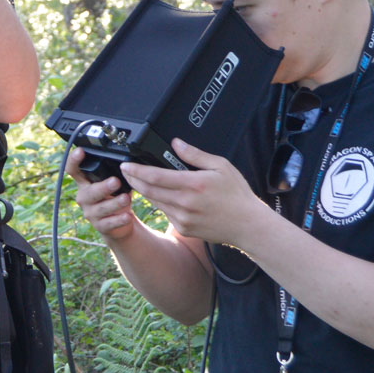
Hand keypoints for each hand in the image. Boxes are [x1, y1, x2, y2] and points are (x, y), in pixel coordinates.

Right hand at [66, 147, 138, 238]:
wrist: (119, 223)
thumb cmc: (115, 196)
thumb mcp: (113, 182)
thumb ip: (114, 173)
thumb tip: (126, 163)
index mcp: (85, 182)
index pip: (73, 170)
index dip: (74, 160)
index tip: (80, 151)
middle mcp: (84, 197)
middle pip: (89, 192)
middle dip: (103, 187)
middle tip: (116, 182)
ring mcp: (90, 212)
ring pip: (101, 208)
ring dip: (114, 203)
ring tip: (126, 199)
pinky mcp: (100, 226)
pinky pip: (109, 223)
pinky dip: (119, 219)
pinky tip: (128, 216)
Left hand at [119, 139, 269, 246]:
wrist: (247, 225)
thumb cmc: (237, 195)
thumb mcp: (221, 166)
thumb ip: (195, 154)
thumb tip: (176, 144)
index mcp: (192, 185)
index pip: (154, 177)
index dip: (136, 171)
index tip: (126, 165)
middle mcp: (184, 203)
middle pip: (148, 190)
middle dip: (133, 180)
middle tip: (127, 171)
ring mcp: (182, 218)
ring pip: (155, 202)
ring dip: (145, 192)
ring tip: (140, 181)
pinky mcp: (183, 228)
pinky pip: (165, 213)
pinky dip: (160, 203)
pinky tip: (164, 196)